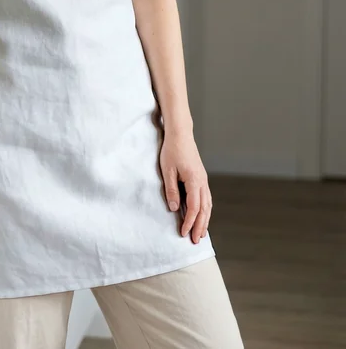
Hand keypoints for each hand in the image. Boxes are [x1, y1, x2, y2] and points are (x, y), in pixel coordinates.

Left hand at [159, 129, 210, 243]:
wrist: (180, 134)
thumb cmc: (172, 150)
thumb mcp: (167, 170)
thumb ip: (171, 190)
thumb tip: (174, 209)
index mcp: (194, 181)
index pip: (194, 207)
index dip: (189, 222)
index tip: (183, 233)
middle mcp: (202, 182)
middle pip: (204, 209)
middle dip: (200, 226)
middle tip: (195, 241)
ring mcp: (203, 180)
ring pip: (208, 205)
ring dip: (205, 220)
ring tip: (201, 233)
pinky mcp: (201, 178)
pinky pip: (206, 198)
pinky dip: (205, 210)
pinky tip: (202, 216)